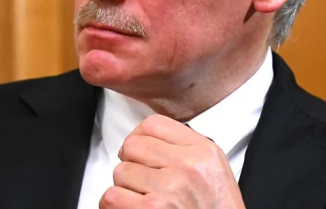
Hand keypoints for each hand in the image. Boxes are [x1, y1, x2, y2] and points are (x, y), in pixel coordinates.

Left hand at [99, 114, 244, 208]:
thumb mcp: (213, 171)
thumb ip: (185, 150)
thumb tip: (147, 138)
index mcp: (203, 152)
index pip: (153, 124)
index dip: (139, 138)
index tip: (140, 152)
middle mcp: (188, 167)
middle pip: (132, 145)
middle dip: (132, 164)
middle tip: (143, 182)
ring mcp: (170, 188)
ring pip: (120, 172)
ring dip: (126, 188)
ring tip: (145, 199)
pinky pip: (112, 196)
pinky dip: (116, 205)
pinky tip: (133, 208)